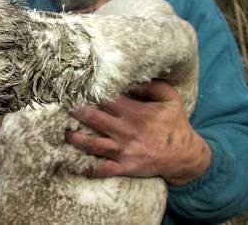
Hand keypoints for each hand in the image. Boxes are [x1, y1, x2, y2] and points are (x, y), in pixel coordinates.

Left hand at [65, 81, 210, 185]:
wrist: (186, 156)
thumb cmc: (175, 124)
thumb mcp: (170, 99)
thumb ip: (151, 85)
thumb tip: (129, 79)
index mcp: (135, 112)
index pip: (107, 99)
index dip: (90, 92)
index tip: (75, 86)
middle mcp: (126, 131)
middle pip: (94, 118)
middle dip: (76, 110)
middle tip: (61, 104)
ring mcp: (124, 151)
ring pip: (92, 144)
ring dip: (75, 137)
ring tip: (62, 130)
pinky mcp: (124, 167)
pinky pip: (101, 169)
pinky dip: (86, 166)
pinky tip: (71, 162)